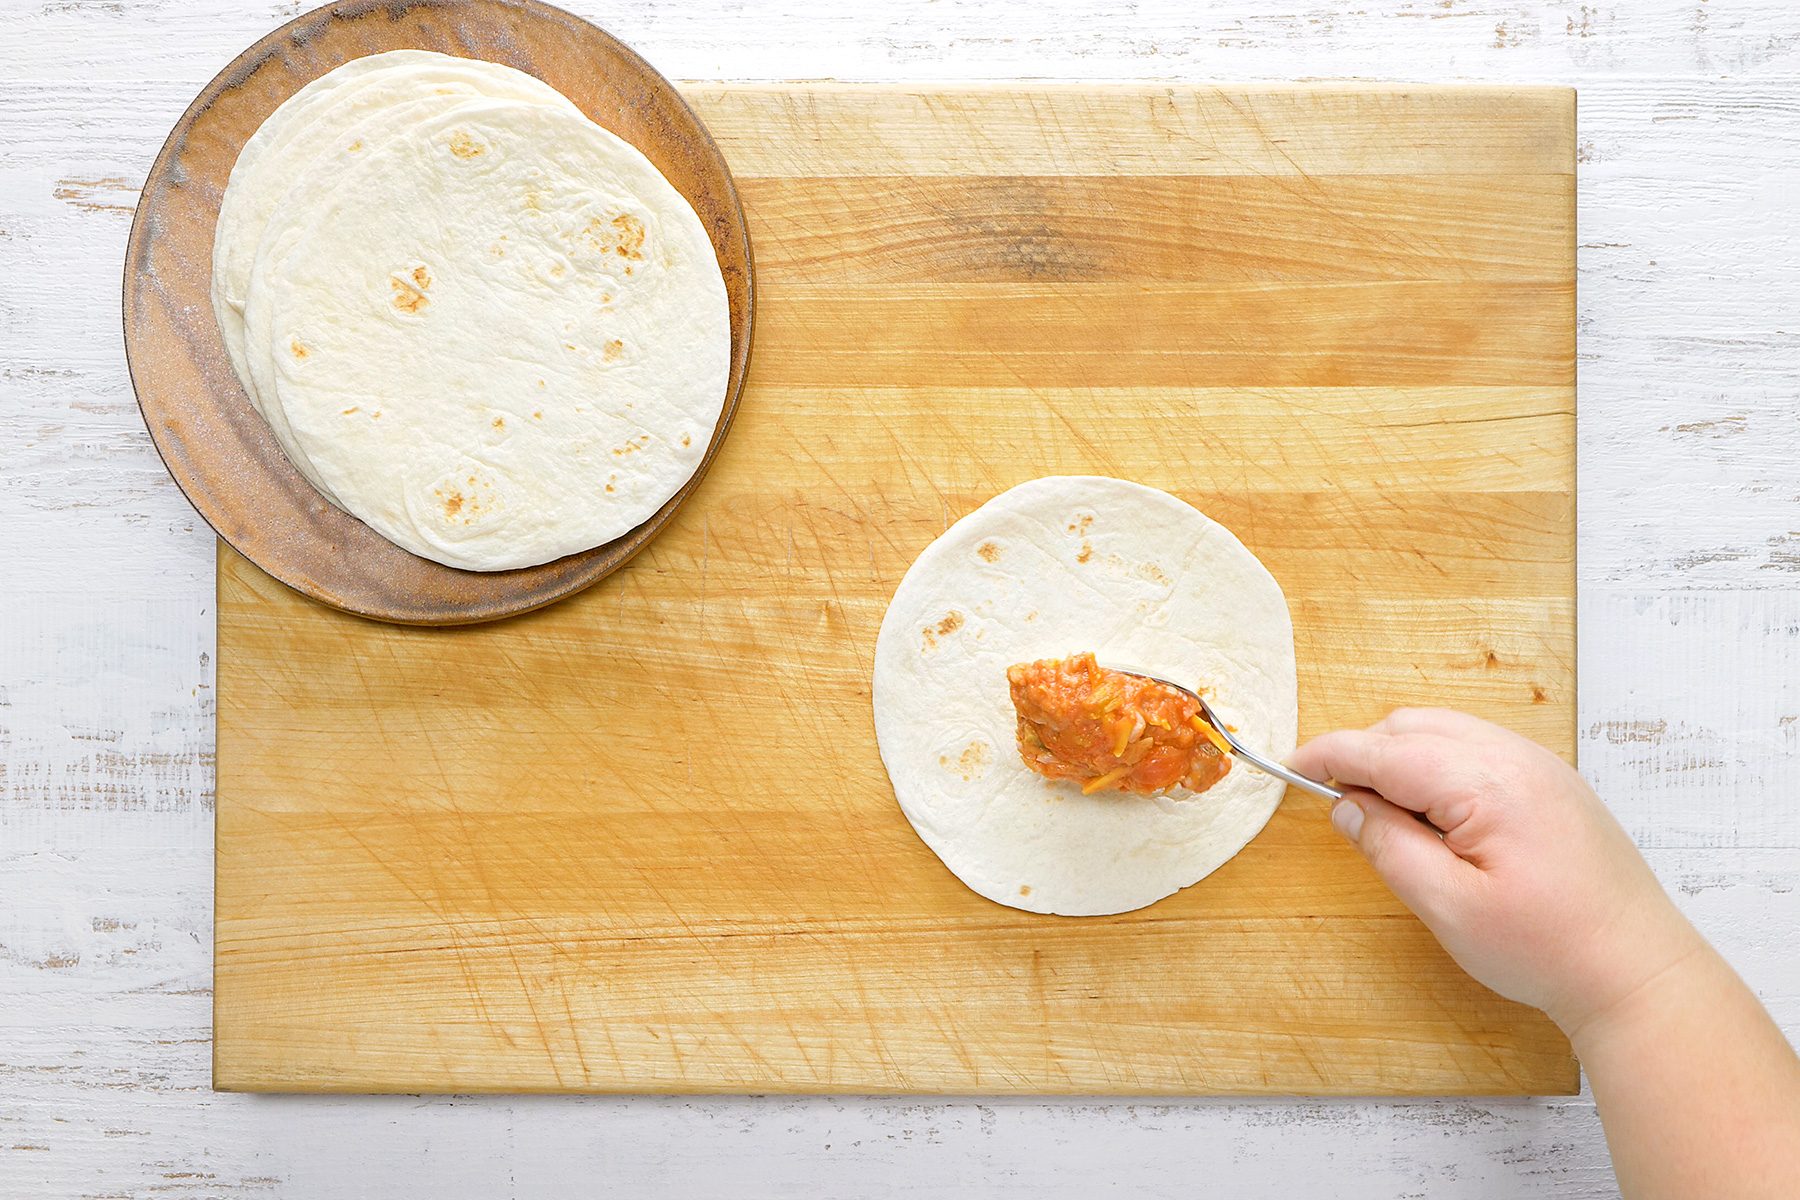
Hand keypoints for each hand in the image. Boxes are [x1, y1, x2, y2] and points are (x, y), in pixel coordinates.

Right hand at [1289, 708, 1701, 1035]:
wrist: (1637, 970)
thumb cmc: (1548, 948)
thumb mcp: (1449, 908)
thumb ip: (1389, 848)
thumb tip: (1346, 808)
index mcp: (1487, 783)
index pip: (1386, 750)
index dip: (1330, 755)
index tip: (1290, 766)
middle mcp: (1515, 758)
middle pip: (1413, 726)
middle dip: (1364, 753)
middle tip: (1338, 804)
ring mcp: (1539, 766)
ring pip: (1445, 731)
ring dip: (1401, 756)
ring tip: (1384, 813)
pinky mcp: (1552, 783)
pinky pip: (1477, 748)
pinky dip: (1438, 764)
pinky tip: (1433, 813)